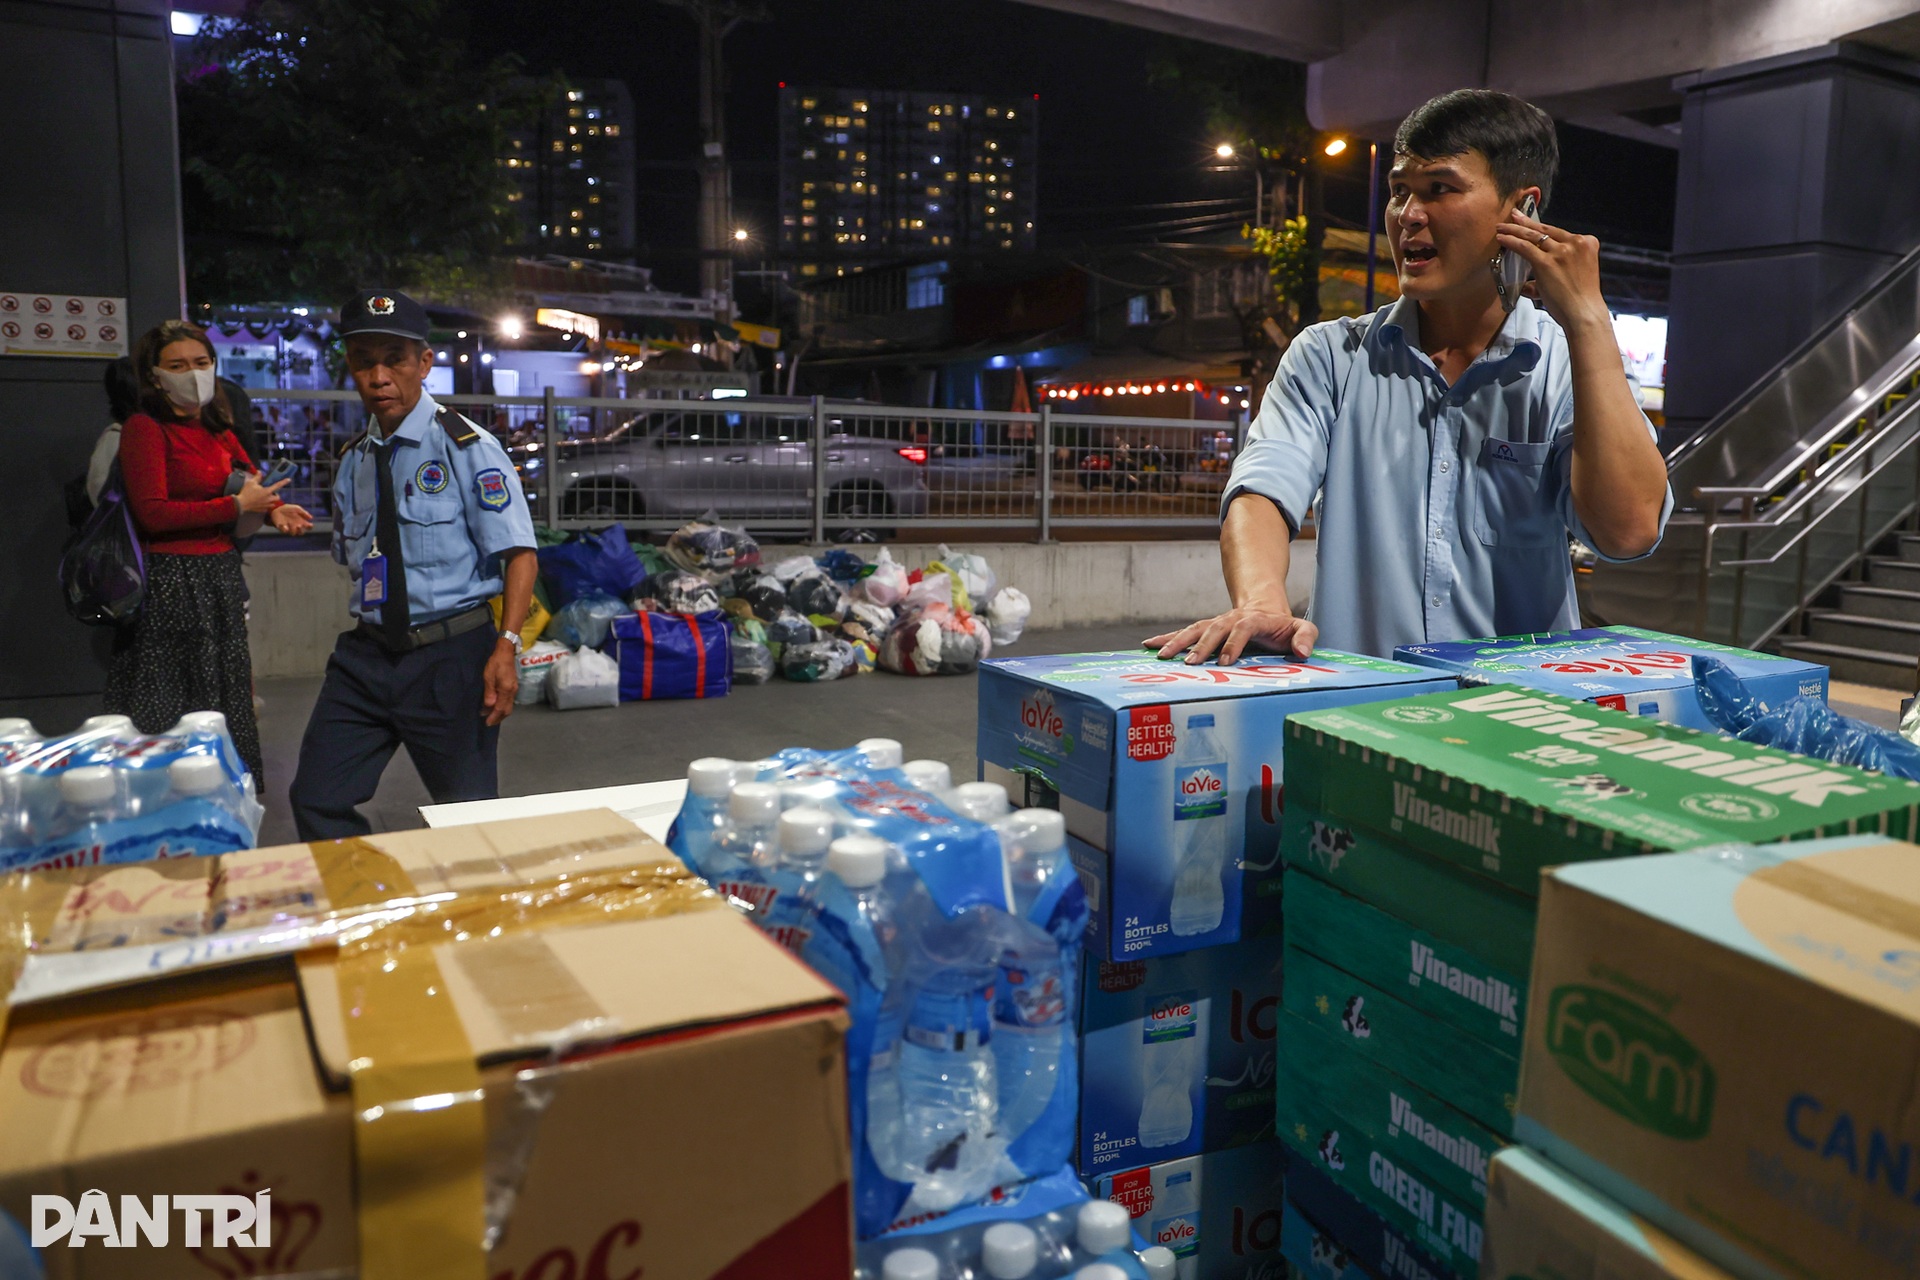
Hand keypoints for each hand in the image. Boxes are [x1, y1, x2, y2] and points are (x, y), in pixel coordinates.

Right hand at [235, 471, 290, 513]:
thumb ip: (257, 477)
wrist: (241, 504)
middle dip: (275, 494)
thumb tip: (260, 472)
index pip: (277, 485)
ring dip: (272, 500)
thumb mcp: (251, 483)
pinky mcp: (263, 509)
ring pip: (273, 503)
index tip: (288, 479)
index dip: (283, 482)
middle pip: (277, 497)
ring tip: (266, 497)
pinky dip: (266, 505)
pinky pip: (268, 507)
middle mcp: (269, 499)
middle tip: (270, 491)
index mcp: (267, 491)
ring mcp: (266, 505)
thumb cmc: (246, 493)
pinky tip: (261, 502)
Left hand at [268, 503, 312, 534]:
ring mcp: (289, 528)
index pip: (307, 527)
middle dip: (300, 530)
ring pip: (293, 533)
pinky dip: (284, 529)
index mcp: (301, 522)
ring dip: (293, 530)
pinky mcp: (281, 528)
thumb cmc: (288, 508)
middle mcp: (295, 526)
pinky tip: (284, 525)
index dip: (309, 527)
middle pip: (301, 533)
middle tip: (299, 525)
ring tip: (291, 524)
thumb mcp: (297, 508)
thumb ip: (304, 513)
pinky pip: (283, 531)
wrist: (277, 508)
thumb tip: (311, 518)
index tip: (310, 524)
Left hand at [482, 638, 518, 726]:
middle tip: (489, 722)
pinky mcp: (513, 687)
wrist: (506, 653)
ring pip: (509, 707)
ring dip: (500, 713)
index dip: (493, 717)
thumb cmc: (495, 663)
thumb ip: (489, 692)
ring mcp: (514, 690)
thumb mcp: (488, 677)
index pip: (500, 708)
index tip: (487, 723)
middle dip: (498, 718)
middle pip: (507, 710)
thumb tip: (489, 706)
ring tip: (491, 716)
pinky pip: (509, 702)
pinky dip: (502, 707)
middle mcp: (512, 692)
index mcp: (506, 690)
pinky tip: (496, 705)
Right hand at [1144, 601, 1317, 665]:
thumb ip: (1306, 637)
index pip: (1243, 628)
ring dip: (1178, 642)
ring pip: (1195, 629)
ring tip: (1162, 656)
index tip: (1225, 661)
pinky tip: (1149, 646)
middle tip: (1190, 664)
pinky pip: (1185, 632)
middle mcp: (1232, 618)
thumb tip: (1301, 652)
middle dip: (1201, 646)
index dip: (1234, 643)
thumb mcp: (1302, 628)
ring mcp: (1217, 622)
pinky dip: (1167, 638)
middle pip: (1214, 628)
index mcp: (1255, 620)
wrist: (1265, 608)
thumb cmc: (1284, 627)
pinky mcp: (1206, 629)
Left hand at [1496, 210, 1608, 332]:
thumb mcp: (1577, 275)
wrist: (1584, 313)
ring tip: (1502, 226)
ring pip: (1533, 236)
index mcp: (1587, 243)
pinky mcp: (1547, 262)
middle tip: (1514, 215)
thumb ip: (1556, 271)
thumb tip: (1529, 285)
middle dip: (1526, 221)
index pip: (1559, 233)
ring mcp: (1562, 251)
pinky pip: (1525, 247)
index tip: (1532, 222)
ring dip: (1514, 229)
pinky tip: (1502, 238)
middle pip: (1546, 230)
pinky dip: (1511, 241)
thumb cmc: (1580, 300)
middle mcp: (1576, 243)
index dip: (1542, 227)